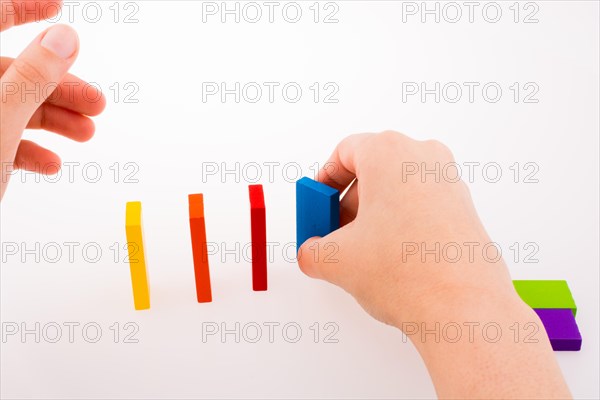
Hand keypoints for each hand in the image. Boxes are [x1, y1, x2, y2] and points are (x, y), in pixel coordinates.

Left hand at [0, 0, 104, 199]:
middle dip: (59, 89)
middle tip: (94, 102)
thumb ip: (34, 77)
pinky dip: (25, 148)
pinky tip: (47, 162)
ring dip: (51, 121)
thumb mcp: (0, 121)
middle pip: (10, 73)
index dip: (26, 9)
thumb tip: (62, 39)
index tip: (57, 8)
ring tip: (84, 134)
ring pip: (7, 108)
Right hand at [298, 131, 569, 397]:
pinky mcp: (463, 209)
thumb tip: (314, 253)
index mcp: (389, 153)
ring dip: (374, 215)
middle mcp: (423, 158)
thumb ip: (313, 250)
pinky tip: (390, 257)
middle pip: (372, 169)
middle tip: (334, 231)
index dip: (324, 181)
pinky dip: (401, 223)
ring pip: (398, 187)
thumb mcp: (338, 261)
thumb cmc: (410, 273)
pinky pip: (421, 204)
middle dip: (348, 203)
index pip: (344, 152)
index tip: (318, 204)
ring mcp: (448, 182)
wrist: (462, 307)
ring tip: (362, 252)